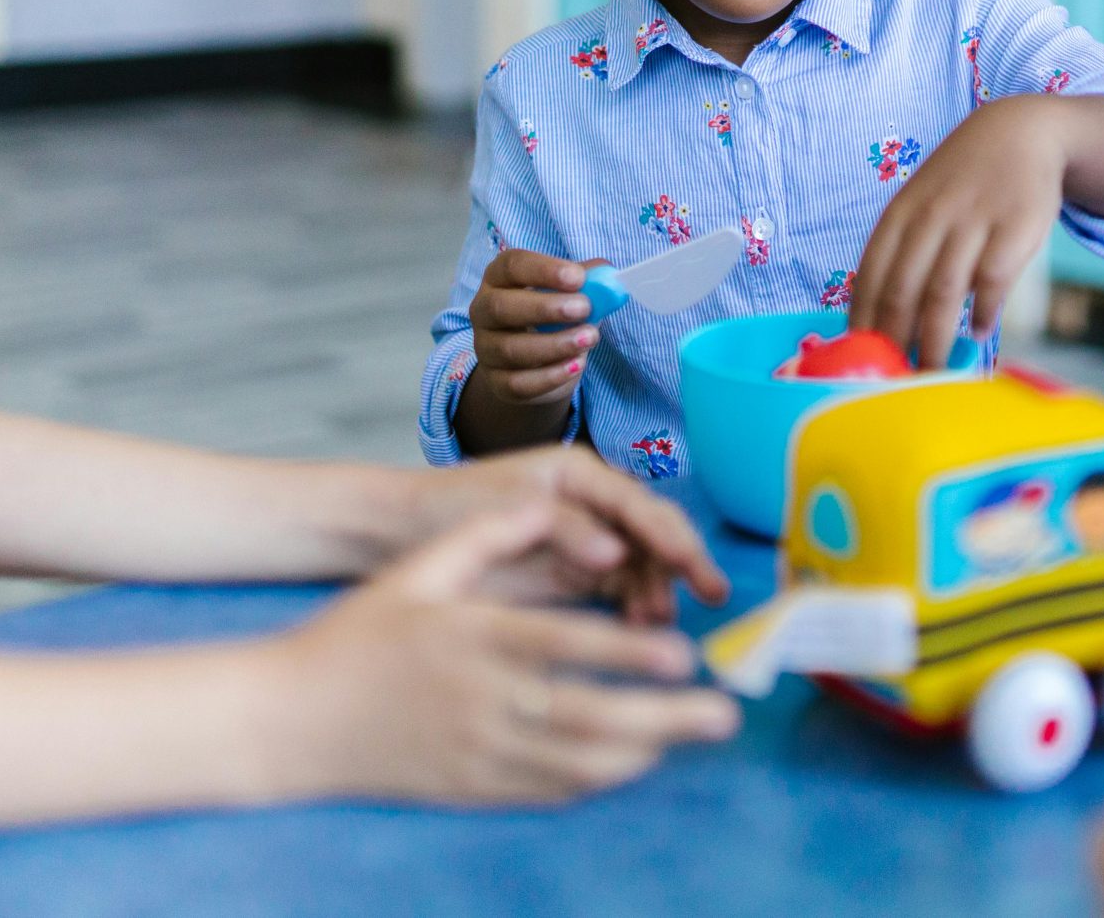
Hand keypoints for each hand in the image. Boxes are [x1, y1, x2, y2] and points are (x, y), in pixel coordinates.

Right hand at [274, 504, 740, 805]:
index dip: (628, 653)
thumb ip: (491, 533)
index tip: (682, 656)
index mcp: (473, 640)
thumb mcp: (419, 569)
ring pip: (579, 763)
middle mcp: (483, 701)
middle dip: (665, 720)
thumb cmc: (359, 635)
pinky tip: (633, 761)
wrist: (293, 719)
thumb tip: (550, 503)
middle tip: (723, 715)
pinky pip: (551, 791)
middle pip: (590, 717)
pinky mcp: (472, 788)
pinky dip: (601, 777)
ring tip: (691, 736)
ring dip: (644, 752)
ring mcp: (478, 752)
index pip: (566, 647)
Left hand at [393, 448, 730, 623]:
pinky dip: (634, 608)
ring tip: (657, 624)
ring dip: (657, 591)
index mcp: (579, 474)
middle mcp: (591, 503)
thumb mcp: (505, 509)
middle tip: (706, 599)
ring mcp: (584, 540)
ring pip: (641, 566)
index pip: (642, 505)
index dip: (674, 536)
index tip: (697, 568)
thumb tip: (617, 557)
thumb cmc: (446, 508)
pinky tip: (638, 629)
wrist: (396, 534)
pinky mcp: (572, 575)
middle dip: (679, 565)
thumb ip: (564, 528)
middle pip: (652, 533)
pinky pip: (619, 592)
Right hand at [467, 249, 604, 404]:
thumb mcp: (569, 294)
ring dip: (555, 344)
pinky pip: (518, 383)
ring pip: (511, 349)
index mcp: (499, 278)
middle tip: (584, 308)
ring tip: (590, 338)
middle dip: (545, 307)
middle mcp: (484, 311)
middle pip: (502, 307)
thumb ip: (587, 281)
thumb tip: (608, 273)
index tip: (578, 278)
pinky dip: (550, 376)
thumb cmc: (552, 317)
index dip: (543, 269)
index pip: (511, 266)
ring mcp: (486, 349)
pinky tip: (577, 365)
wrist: (538, 364)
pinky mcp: (496, 382)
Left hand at [850, 97, 1067, 365]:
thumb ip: (903, 251)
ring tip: (932, 371)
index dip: (864, 322)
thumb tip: (879, 319)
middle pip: (902, 290)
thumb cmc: (962, 181)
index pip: (871, 276)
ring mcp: (973, 221)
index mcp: (901, 213)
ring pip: (943, 292)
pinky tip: (976, 333)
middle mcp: (931, 216)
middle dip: (894, 342)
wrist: (1020, 133)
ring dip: (934, 339)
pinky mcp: (1014, 227)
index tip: (861, 359)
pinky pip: (992, 281)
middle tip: (894, 380)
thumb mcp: (922, 202)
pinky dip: (981, 313)